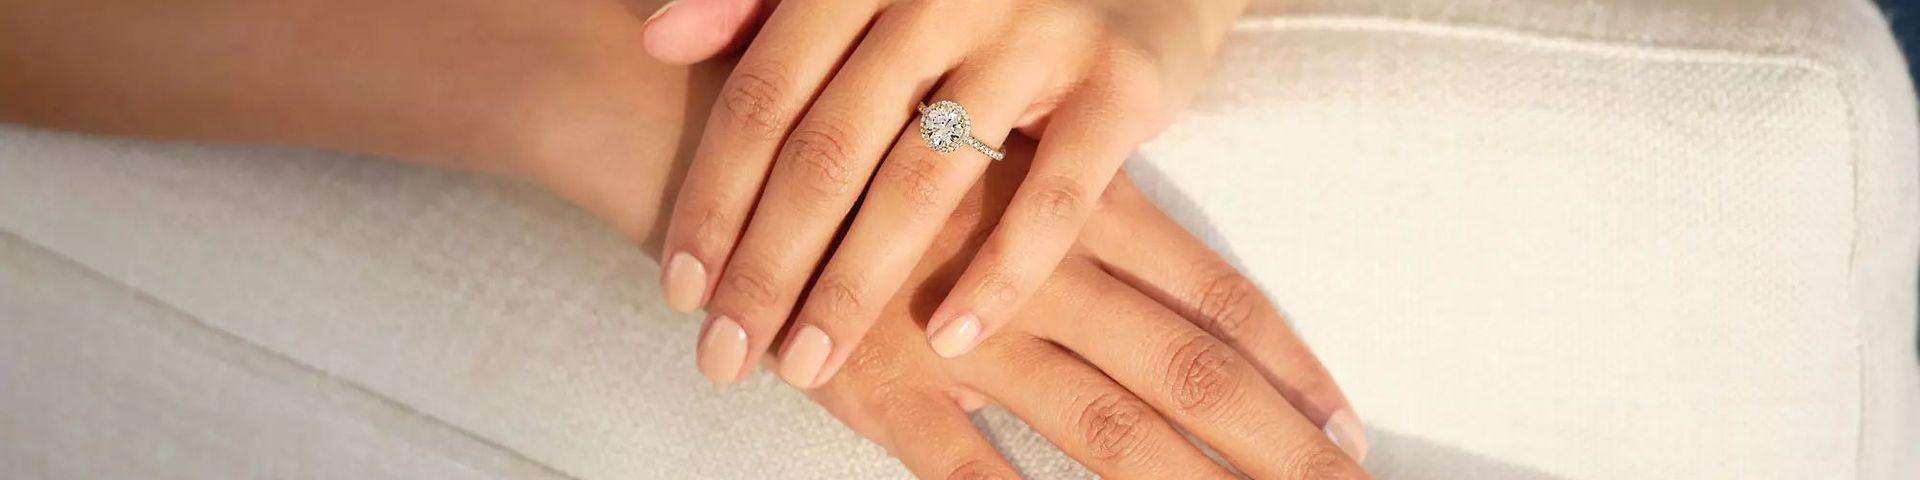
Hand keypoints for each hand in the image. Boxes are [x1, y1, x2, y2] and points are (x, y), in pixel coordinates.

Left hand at [646, 0, 1251, 389]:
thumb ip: (764, 0)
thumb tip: (659, 41)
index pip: (766, 95)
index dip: (715, 195)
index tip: (679, 289)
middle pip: (828, 150)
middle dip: (766, 266)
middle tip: (725, 355)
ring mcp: (1033, 34)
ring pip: (922, 181)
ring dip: (854, 286)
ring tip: (807, 365)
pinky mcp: (1120, 80)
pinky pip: (1052, 198)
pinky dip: (1001, 275)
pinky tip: (950, 340)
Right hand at [810, 139, 1369, 476]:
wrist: (723, 141)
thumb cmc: (864, 142)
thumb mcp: (983, 157)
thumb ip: (1063, 211)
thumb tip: (1153, 280)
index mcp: (1072, 210)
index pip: (1215, 299)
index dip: (1290, 367)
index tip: (1351, 427)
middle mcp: (1038, 274)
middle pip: (1190, 373)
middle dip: (1278, 447)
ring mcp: (962, 337)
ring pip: (1108, 433)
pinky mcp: (880, 389)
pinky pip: (969, 474)